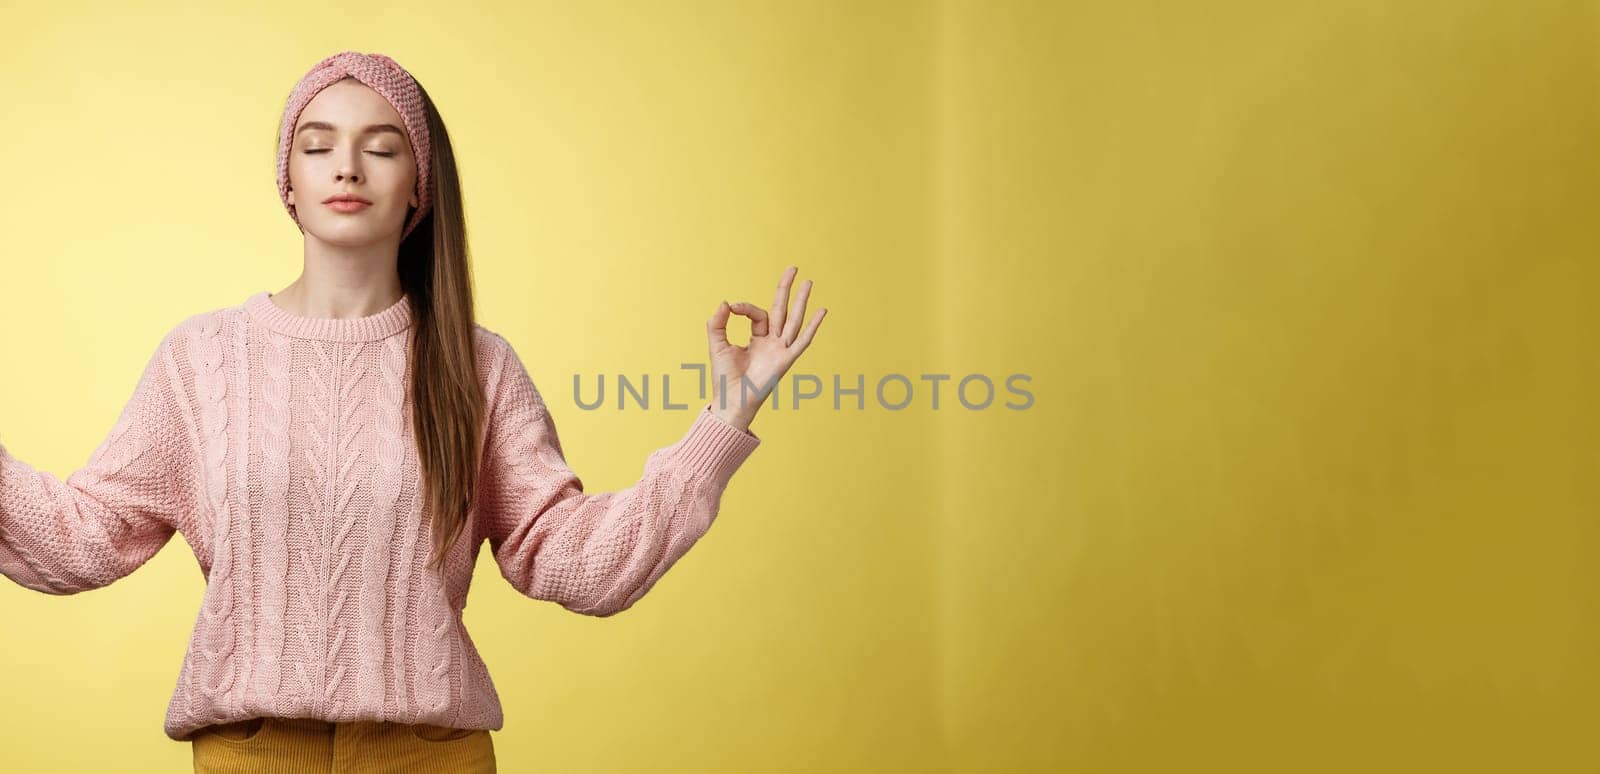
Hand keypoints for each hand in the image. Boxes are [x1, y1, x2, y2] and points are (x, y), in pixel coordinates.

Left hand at [705, 265, 827, 429]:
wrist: (731, 400)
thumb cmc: (724, 378)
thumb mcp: (717, 345)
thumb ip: (717, 323)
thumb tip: (725, 302)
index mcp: (757, 339)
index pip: (758, 314)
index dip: (745, 307)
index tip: (731, 307)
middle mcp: (772, 342)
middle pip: (782, 310)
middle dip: (786, 289)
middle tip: (793, 268)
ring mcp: (780, 350)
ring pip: (793, 320)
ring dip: (801, 301)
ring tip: (809, 281)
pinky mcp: (785, 360)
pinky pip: (802, 340)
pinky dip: (813, 326)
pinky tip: (822, 311)